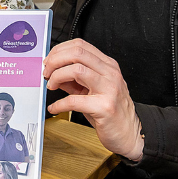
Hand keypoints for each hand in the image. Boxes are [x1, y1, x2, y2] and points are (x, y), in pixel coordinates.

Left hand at [43, 39, 143, 160]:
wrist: (131, 133)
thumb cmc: (111, 111)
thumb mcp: (94, 89)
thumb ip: (75, 78)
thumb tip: (53, 71)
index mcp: (108, 65)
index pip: (80, 45)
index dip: (59, 50)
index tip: (49, 60)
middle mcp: (110, 73)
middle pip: (77, 53)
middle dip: (55, 60)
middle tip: (46, 72)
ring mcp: (109, 89)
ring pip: (76, 70)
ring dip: (57, 76)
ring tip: (51, 85)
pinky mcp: (105, 107)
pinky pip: (74, 101)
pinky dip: (59, 104)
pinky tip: (55, 107)